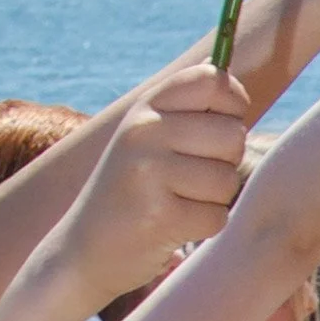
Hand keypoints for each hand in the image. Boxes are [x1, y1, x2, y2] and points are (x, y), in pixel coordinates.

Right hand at [69, 62, 249, 290]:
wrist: (86, 247)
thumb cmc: (133, 188)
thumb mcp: (147, 136)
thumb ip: (185, 107)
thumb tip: (225, 74)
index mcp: (145, 108)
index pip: (213, 80)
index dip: (233, 104)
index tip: (222, 123)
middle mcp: (144, 132)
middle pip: (232, 134)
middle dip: (226, 161)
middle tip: (193, 176)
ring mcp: (149, 173)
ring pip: (227, 179)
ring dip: (214, 198)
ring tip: (180, 201)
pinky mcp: (159, 216)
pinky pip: (216, 216)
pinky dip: (204, 226)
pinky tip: (174, 224)